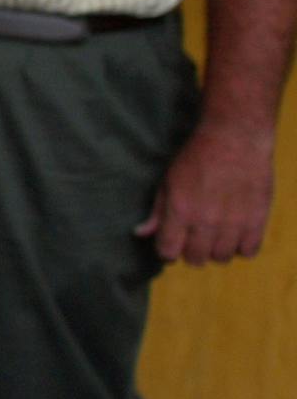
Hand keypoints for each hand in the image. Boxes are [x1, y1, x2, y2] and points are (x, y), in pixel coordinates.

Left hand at [135, 118, 275, 263]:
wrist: (234, 139)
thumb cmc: (196, 158)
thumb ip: (157, 211)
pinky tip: (235, 232)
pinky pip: (248, 251)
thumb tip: (141, 234)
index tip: (171, 243)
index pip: (168, 252)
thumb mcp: (168, 181)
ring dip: (216, 249)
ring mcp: (233, 222)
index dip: (167, 251)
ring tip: (216, 233)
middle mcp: (206, 220)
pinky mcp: (257, 220)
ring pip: (221, 258)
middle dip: (191, 252)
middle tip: (194, 237)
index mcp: (180, 210)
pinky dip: (241, 246)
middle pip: (195, 259)